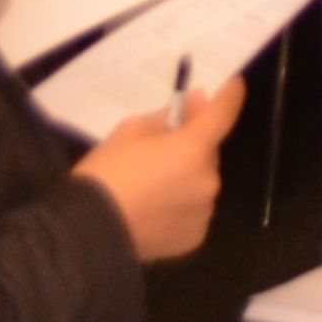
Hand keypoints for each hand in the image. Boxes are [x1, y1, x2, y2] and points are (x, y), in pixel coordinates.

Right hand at [76, 77, 243, 264]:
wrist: (88, 230)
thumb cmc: (108, 172)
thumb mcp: (132, 130)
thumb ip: (170, 116)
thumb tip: (199, 103)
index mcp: (194, 148)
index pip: (224, 113)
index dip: (230, 95)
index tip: (233, 84)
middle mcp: (208, 180)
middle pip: (207, 153)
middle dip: (191, 147)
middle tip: (161, 151)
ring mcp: (203, 211)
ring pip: (201, 183)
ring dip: (186, 178)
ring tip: (151, 187)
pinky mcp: (194, 237)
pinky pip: (193, 211)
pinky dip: (181, 206)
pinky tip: (154, 210)